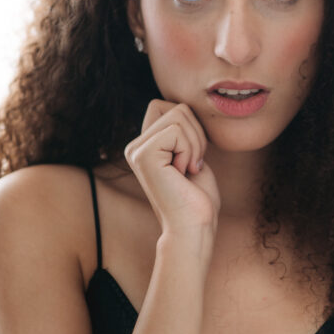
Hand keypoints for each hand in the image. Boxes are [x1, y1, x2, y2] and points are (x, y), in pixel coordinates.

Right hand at [124, 99, 220, 238]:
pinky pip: (178, 130)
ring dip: (195, 144)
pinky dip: (190, 150)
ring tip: (187, 170)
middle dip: (197, 134)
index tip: (192, 157)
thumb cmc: (198, 198)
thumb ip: (182, 132)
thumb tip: (183, 108)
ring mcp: (136, 150)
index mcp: (145, 145)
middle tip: (191, 166)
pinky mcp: (143, 155)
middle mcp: (135, 146)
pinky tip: (183, 173)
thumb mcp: (192, 156)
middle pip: (176, 107)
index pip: (168, 106)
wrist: (193, 227)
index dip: (190, 126)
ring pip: (179, 114)